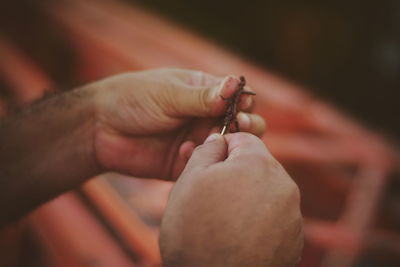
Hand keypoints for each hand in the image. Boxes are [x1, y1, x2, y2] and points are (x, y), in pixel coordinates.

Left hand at [88, 68, 265, 178]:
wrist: (99, 129)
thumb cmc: (133, 99)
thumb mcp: (169, 93)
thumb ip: (202, 96)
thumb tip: (236, 85)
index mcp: (204, 92)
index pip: (238, 97)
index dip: (245, 102)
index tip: (242, 106)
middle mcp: (205, 117)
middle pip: (242, 123)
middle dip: (247, 125)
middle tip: (240, 126)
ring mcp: (197, 140)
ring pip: (228, 147)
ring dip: (228, 145)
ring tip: (213, 139)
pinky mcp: (185, 163)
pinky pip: (206, 166)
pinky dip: (201, 160)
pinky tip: (183, 152)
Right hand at [159, 133, 302, 266]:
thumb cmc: (195, 230)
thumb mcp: (189, 180)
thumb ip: (206, 150)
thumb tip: (218, 139)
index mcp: (259, 164)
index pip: (243, 138)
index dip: (222, 148)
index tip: (209, 165)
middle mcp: (285, 186)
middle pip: (257, 166)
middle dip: (235, 174)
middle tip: (211, 195)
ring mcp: (293, 216)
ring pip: (266, 192)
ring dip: (247, 197)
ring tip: (222, 218)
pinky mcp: (294, 241)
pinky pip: (275, 218)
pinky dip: (259, 220)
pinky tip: (238, 235)